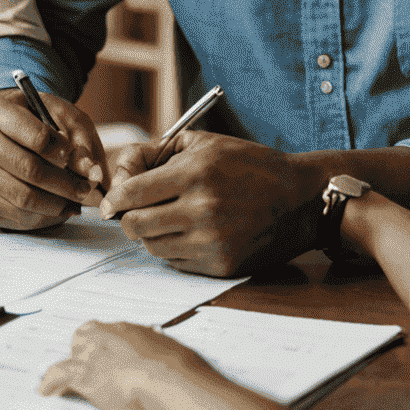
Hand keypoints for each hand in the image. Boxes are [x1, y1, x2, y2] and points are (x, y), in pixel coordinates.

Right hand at [0, 89, 107, 230]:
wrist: (0, 130)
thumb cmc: (33, 119)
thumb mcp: (59, 113)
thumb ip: (78, 137)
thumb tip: (90, 171)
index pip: (33, 134)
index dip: (59, 149)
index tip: (72, 156)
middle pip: (27, 169)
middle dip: (64, 183)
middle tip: (84, 189)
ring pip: (22, 198)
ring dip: (57, 204)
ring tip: (75, 200)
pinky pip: (15, 217)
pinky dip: (43, 217)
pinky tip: (58, 208)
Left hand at [42, 320, 319, 409]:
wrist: (171, 385)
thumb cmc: (187, 376)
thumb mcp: (188, 361)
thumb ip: (186, 362)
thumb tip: (209, 374)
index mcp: (139, 328)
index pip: (118, 328)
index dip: (112, 341)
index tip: (112, 351)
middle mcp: (115, 332)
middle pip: (91, 332)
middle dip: (87, 347)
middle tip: (88, 362)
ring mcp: (97, 352)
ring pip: (74, 351)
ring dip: (69, 364)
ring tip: (61, 375)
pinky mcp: (85, 375)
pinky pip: (60, 375)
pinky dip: (51, 382)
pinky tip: (44, 390)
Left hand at [98, 132, 317, 275]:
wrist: (300, 198)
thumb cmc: (250, 164)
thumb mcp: (206, 143)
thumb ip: (159, 151)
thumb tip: (122, 171)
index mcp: (195, 173)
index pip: (133, 193)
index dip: (114, 198)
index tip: (109, 203)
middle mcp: (202, 209)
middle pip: (136, 225)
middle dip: (128, 218)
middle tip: (132, 213)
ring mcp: (213, 241)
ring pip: (153, 247)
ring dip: (151, 234)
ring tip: (166, 220)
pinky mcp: (222, 265)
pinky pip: (177, 262)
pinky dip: (174, 249)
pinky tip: (190, 233)